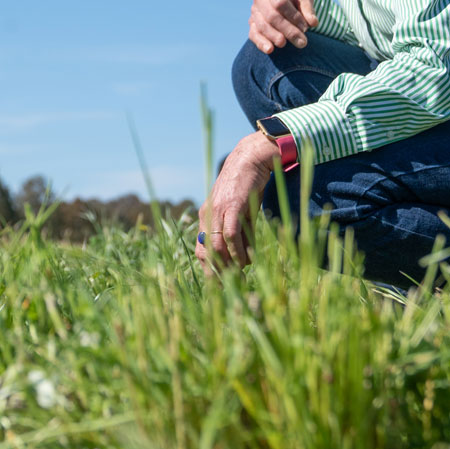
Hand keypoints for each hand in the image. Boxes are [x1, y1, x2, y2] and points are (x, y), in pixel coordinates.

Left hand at [196, 133, 277, 273]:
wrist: (249, 160)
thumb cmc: (246, 188)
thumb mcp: (239, 214)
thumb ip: (238, 234)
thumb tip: (243, 260)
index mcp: (205, 218)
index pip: (201, 251)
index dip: (209, 270)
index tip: (220, 286)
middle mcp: (207, 215)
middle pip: (206, 252)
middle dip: (218, 274)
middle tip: (231, 288)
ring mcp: (218, 210)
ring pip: (217, 246)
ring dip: (229, 265)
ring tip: (241, 277)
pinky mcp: (231, 206)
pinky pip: (230, 234)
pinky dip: (237, 250)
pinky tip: (245, 260)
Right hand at [248, 0, 317, 52]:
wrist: (285, 0)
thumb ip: (309, 9)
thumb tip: (313, 23)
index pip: (280, 3)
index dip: (294, 17)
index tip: (306, 28)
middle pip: (272, 16)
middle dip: (288, 30)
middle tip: (302, 42)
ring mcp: (254, 11)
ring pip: (262, 26)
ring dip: (275, 37)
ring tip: (287, 45)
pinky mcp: (252, 24)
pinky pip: (254, 34)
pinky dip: (261, 43)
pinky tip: (270, 49)